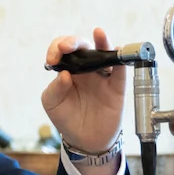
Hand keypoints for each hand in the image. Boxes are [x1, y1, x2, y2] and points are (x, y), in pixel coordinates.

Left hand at [42, 27, 126, 153]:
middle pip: (83, 46)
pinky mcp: (116, 88)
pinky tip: (118, 51)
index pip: (63, 50)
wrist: (85, 141)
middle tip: (67, 47)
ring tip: (99, 33)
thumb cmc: (67, 118)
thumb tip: (65, 74)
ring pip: (104, 53)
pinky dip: (121, 61)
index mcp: (68, 68)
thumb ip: (55, 89)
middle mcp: (86, 68)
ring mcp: (102, 77)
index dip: (57, 48)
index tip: (53, 60)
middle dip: (74, 42)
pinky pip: (120, 72)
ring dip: (102, 42)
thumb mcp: (52, 104)